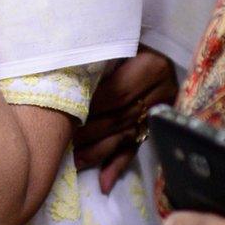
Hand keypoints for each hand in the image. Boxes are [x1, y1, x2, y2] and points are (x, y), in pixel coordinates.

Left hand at [73, 48, 174, 192]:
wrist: (148, 46)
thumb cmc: (121, 42)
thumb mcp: (114, 44)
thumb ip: (99, 60)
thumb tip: (67, 80)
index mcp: (151, 66)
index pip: (116, 93)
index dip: (90, 106)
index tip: (64, 115)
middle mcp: (161, 90)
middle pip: (120, 117)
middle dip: (90, 132)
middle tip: (63, 142)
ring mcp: (160, 111)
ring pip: (125, 135)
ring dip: (99, 152)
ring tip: (75, 162)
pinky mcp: (155, 127)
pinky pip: (136, 148)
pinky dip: (117, 166)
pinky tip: (104, 183)